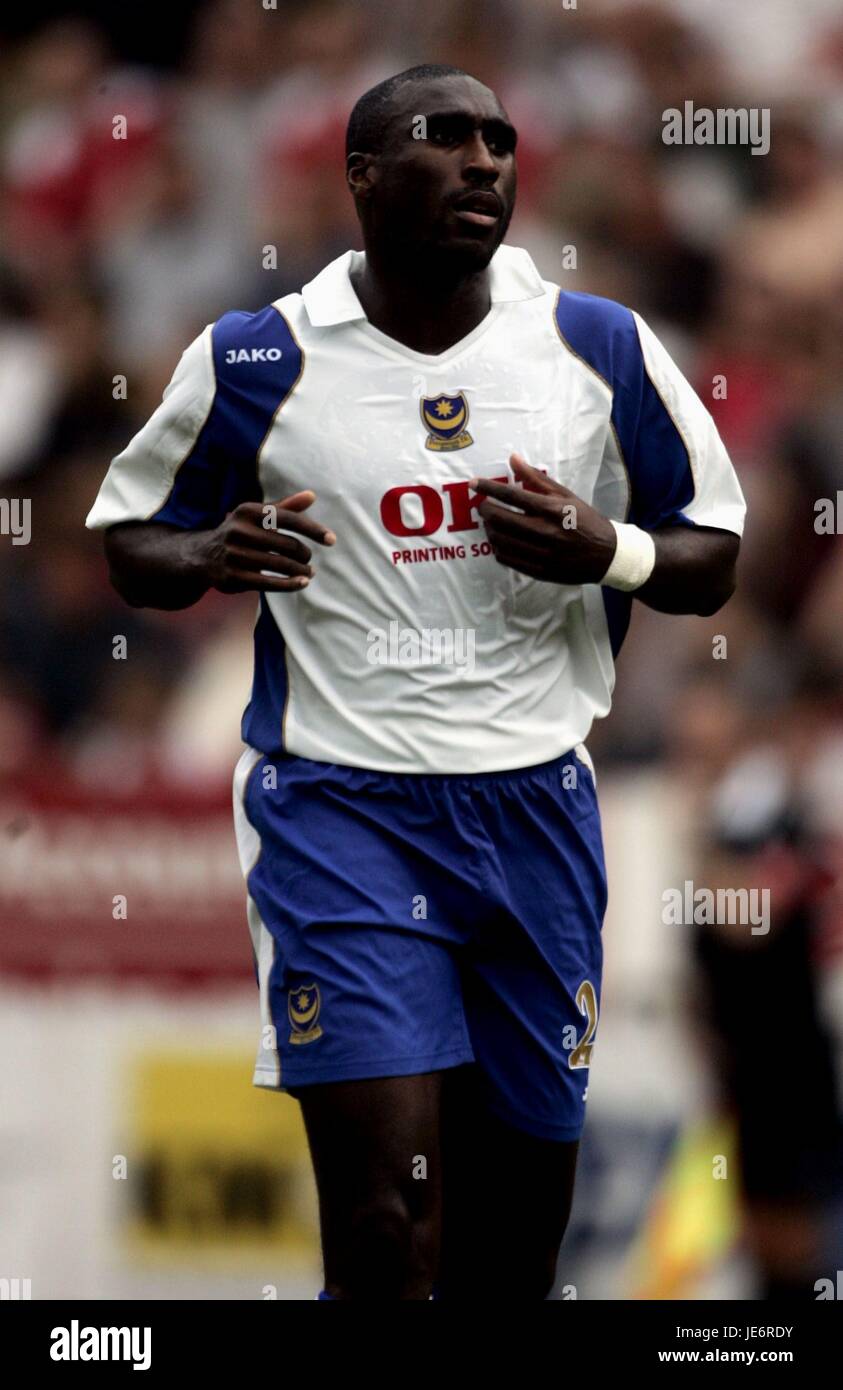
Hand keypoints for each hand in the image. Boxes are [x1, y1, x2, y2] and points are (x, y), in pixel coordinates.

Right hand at [201, 491, 335, 593]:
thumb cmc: (239, 533)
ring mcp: (234, 555)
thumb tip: (312, 495)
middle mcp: (239, 530)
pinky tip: (303, 583)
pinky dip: (290, 584)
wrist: (202, 556)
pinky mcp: (232, 577)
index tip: (331, 540)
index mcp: (248, 511)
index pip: (288, 518)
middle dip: (304, 554)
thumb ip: (284, 507)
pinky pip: (269, 583)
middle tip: (309, 559)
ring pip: (281, 565)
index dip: (313, 529)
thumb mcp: (257, 516)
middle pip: (287, 544)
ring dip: (301, 570)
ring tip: (309, 572)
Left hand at [471, 454, 616, 584]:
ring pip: (500, 541)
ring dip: (489, 529)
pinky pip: (507, 559)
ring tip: (491, 523)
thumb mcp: (565, 495)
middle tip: (482, 505)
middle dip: (485, 509)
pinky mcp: (539, 571)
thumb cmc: (584, 519)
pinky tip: (500, 541)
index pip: (511, 495)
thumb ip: (536, 478)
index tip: (473, 483)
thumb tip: (513, 459)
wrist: (606, 554)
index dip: (488, 488)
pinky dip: (498, 548)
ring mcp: (542, 554)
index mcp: (552, 509)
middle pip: (500, 519)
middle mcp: (545, 531)